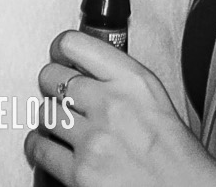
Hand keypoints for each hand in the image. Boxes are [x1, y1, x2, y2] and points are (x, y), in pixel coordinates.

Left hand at [24, 30, 215, 186]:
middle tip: (59, 97)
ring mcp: (95, 139)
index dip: (61, 51)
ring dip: (50, 120)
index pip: (74, 43)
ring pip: (44, 112)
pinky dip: (40, 147)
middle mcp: (113, 104)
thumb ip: (119, 80)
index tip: (60, 58)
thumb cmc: (176, 155)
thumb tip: (80, 68)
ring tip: (62, 128)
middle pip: (52, 77)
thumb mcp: (154, 99)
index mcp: (134, 80)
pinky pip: (38, 147)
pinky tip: (52, 148)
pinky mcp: (80, 172)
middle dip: (52, 86)